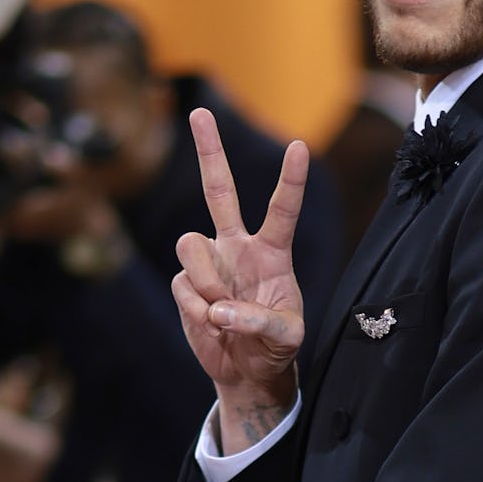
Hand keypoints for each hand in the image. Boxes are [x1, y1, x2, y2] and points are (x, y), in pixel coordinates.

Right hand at [171, 108, 307, 453]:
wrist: (247, 371)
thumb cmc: (276, 346)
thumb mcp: (286, 337)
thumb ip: (261, 321)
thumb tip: (219, 309)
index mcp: (273, 252)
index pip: (282, 209)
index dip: (289, 180)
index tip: (299, 146)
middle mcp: (238, 247)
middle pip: (219, 191)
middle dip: (209, 152)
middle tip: (200, 111)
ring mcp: (209, 263)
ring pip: (192, 243)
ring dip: (207, 279)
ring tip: (221, 310)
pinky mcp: (186, 284)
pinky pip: (183, 284)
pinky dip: (197, 308)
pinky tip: (211, 324)